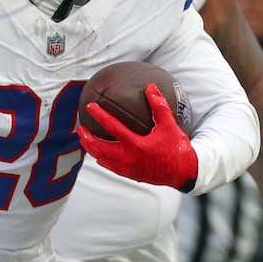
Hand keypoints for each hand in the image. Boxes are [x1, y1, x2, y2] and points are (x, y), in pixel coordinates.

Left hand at [76, 84, 197, 189]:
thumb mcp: (169, 125)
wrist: (182, 173)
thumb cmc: (177, 149)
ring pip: (102, 158)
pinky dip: (101, 159)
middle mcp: (128, 158)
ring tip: (85, 140)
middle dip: (87, 137)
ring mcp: (127, 168)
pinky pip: (110, 166)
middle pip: (99, 147)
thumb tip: (151, 87)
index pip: (112, 127)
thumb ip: (159, 106)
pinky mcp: (129, 174)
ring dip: (91, 148)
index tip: (90, 106)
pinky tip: (99, 154)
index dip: (100, 115)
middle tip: (80, 128)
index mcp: (136, 145)